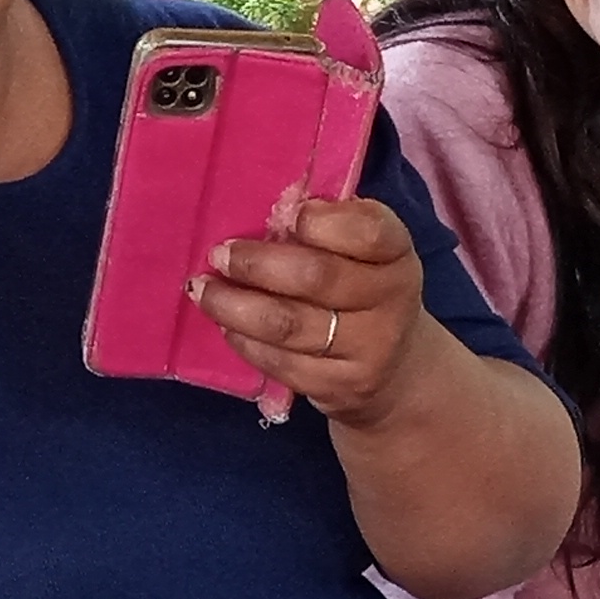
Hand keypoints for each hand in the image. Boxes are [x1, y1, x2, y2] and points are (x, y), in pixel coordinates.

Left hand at [199, 186, 439, 428]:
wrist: (396, 369)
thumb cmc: (363, 289)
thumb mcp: (362, 252)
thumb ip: (329, 226)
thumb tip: (272, 211)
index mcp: (396, 253)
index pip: (368, 232)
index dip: (323, 222)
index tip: (286, 215)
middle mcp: (391, 301)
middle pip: (316, 277)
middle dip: (256, 263)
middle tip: (220, 255)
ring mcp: (369, 349)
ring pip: (288, 324)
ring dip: (234, 305)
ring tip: (204, 290)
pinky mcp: (341, 387)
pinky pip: (281, 363)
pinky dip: (245, 341)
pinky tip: (227, 325)